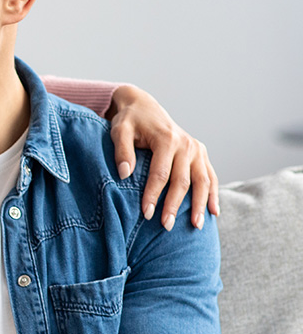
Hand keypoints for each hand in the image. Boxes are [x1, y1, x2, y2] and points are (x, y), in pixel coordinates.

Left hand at [107, 85, 218, 230]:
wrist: (145, 107)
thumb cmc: (130, 121)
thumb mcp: (119, 130)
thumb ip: (122, 151)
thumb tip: (125, 174)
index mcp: (166, 139)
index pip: (160, 173)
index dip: (153, 195)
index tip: (145, 213)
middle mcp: (186, 144)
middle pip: (182, 181)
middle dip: (174, 205)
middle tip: (166, 226)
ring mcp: (197, 149)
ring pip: (202, 181)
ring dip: (200, 205)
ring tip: (195, 226)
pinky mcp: (201, 153)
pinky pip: (211, 176)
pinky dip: (213, 195)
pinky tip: (213, 212)